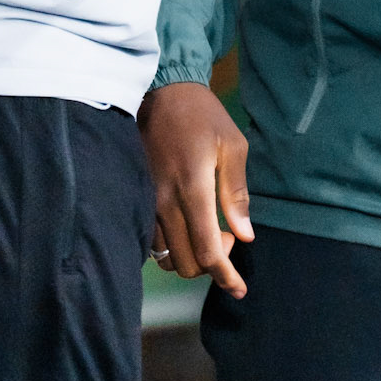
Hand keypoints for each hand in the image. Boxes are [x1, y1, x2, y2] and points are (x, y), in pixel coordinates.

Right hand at [138, 79, 252, 297]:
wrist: (162, 92)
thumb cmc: (204, 117)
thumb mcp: (233, 146)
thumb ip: (236, 194)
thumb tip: (244, 236)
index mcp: (192, 188)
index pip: (207, 250)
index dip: (224, 275)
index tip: (239, 288)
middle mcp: (164, 201)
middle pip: (185, 263)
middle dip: (210, 264)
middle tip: (227, 237)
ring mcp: (146, 201)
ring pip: (164, 257)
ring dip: (190, 258)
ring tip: (208, 233)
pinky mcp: (136, 198)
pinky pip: (150, 241)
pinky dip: (171, 246)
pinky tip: (186, 229)